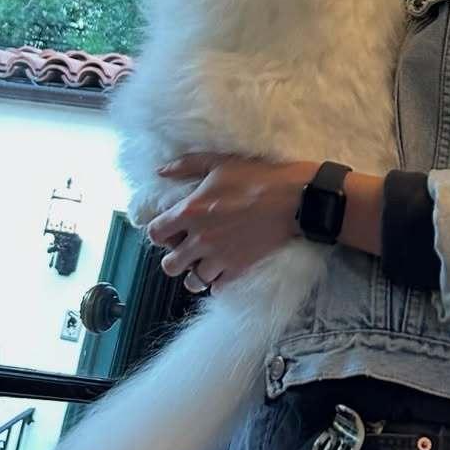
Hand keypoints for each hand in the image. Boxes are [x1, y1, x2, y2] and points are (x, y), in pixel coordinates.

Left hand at [147, 154, 315, 292]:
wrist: (294, 199)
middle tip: (186, 248)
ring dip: (194, 273)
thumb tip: (161, 171)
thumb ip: (186, 166)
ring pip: (192, 282)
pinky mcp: (239, 268)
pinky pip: (217, 288)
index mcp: (190, 212)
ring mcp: (220, 257)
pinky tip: (222, 269)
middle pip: (169, 265)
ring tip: (203, 262)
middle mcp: (200, 239)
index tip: (169, 230)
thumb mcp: (218, 162)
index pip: (155, 234)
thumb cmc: (257, 177)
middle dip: (174, 258)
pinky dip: (217, 282)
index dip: (159, 233)